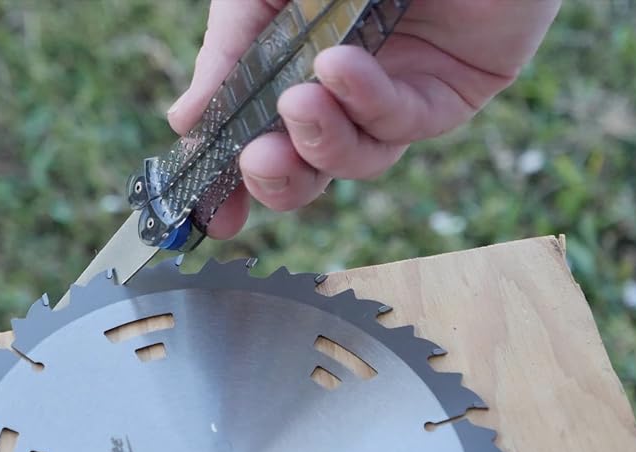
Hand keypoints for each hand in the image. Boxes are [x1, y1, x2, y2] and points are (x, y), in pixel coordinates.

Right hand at [167, 0, 561, 238]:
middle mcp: (344, 94)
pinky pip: (402, 120)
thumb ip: (229, 53)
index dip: (234, 185)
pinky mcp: (450, 92)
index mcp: (294, 69)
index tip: (212, 214)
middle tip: (258, 162)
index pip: (262, 142)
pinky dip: (364, 101)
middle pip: (309, 170)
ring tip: (297, 105)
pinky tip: (339, 67)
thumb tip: (184, 122)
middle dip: (278, 180)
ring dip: (319, 142)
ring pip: (356, 159)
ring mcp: (397, 95)